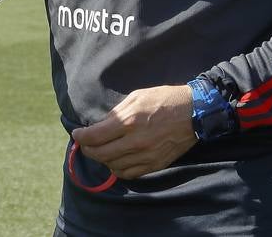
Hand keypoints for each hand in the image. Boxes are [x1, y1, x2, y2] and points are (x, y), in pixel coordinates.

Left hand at [70, 85, 195, 179]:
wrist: (194, 113)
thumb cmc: (164, 99)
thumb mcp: (136, 97)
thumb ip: (116, 112)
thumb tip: (100, 125)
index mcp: (129, 121)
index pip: (95, 136)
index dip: (81, 137)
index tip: (77, 134)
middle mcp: (135, 142)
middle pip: (101, 154)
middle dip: (87, 150)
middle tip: (85, 144)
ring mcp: (146, 156)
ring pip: (113, 166)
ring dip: (103, 159)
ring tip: (101, 151)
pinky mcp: (155, 165)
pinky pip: (129, 174)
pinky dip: (118, 169)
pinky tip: (116, 160)